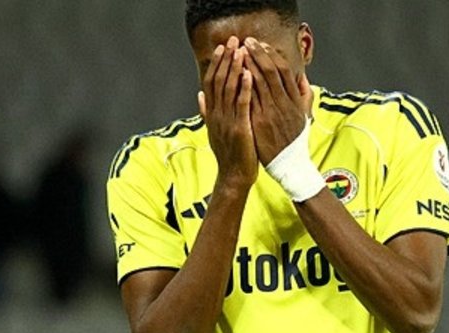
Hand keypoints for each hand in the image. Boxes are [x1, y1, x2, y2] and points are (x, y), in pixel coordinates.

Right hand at [199, 37, 256, 190]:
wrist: (234, 176)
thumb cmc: (229, 154)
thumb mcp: (215, 130)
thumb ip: (207, 111)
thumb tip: (200, 95)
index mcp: (211, 113)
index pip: (211, 82)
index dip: (216, 63)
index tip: (223, 47)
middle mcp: (216, 114)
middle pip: (218, 80)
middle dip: (226, 59)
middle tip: (233, 40)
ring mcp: (226, 121)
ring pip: (228, 89)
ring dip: (235, 68)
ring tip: (241, 50)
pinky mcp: (239, 128)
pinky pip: (241, 104)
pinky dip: (244, 88)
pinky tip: (249, 74)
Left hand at [243, 38, 312, 165]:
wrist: (288, 164)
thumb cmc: (294, 140)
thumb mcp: (304, 116)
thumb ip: (304, 96)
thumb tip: (303, 78)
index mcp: (295, 100)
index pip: (284, 70)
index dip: (272, 55)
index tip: (262, 45)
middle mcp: (285, 104)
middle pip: (271, 71)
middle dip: (258, 54)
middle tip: (247, 42)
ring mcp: (272, 112)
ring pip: (259, 81)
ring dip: (249, 64)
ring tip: (239, 51)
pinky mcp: (260, 122)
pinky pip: (250, 98)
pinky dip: (244, 83)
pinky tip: (236, 73)